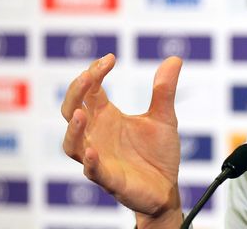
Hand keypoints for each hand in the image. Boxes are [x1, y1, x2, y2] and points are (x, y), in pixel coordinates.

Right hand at [61, 54, 183, 227]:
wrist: (166, 187)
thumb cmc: (157, 153)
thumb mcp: (164, 117)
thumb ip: (164, 90)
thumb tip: (174, 59)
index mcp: (106, 116)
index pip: (89, 90)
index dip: (94, 72)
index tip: (110, 58)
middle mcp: (97, 134)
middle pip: (71, 110)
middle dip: (76, 92)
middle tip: (90, 76)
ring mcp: (99, 157)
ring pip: (72, 143)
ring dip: (74, 129)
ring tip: (82, 113)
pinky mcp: (109, 178)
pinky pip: (92, 171)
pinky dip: (90, 161)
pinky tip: (93, 151)